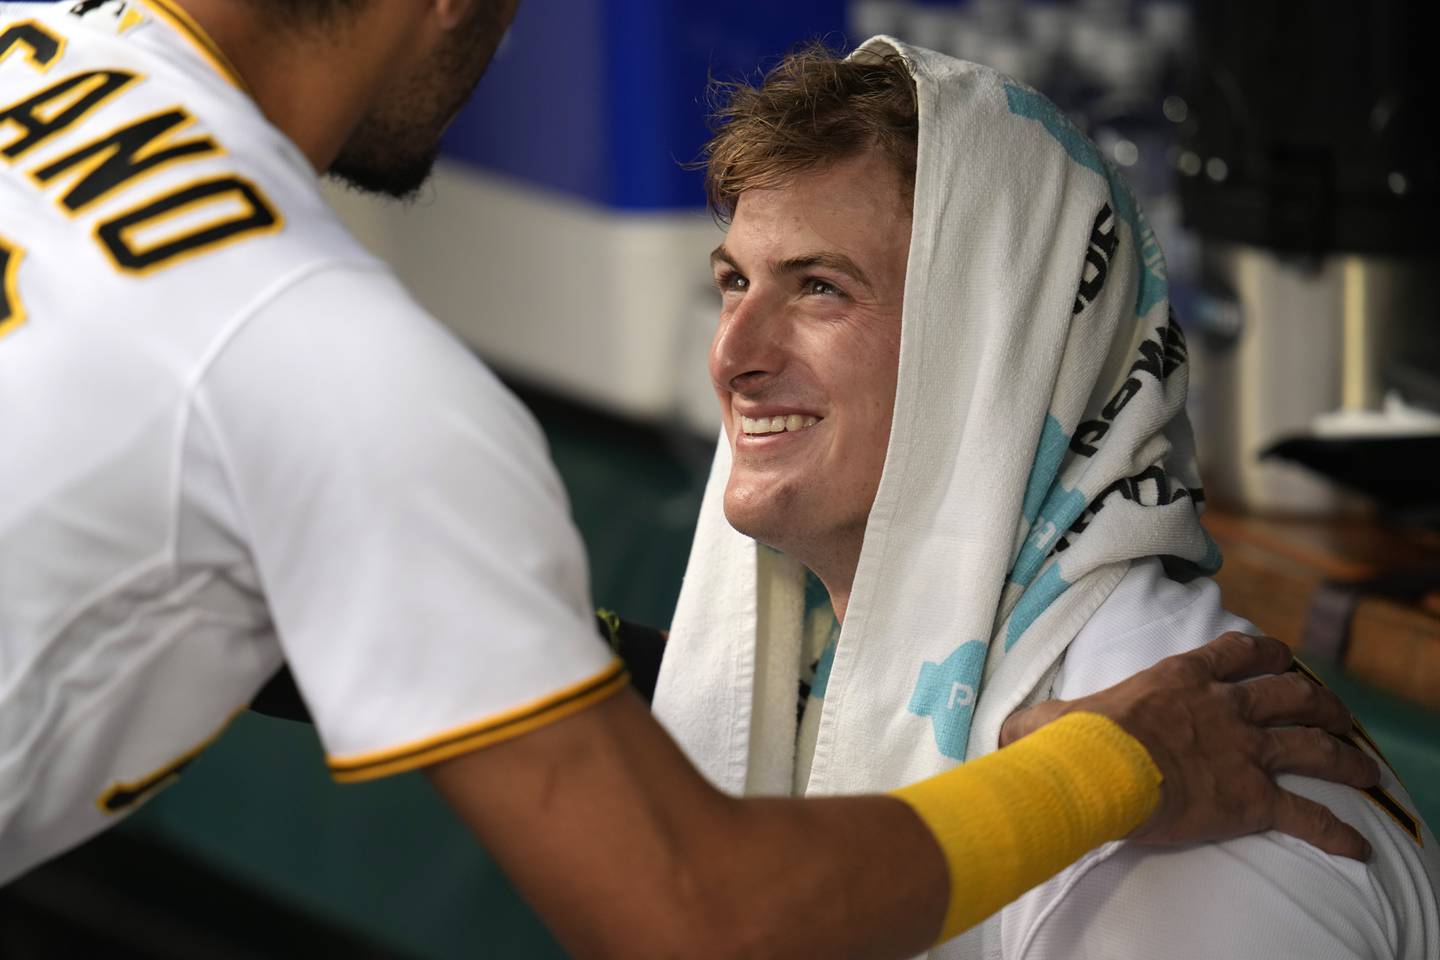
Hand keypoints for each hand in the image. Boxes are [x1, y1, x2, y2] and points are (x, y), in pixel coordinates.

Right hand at [1000, 632, 1380, 859]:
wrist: (1099, 771)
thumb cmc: (1072, 743)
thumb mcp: (1049, 718)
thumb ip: (1040, 719)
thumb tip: (1007, 730)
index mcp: (1180, 680)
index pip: (1234, 652)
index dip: (1263, 652)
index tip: (1280, 656)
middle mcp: (1223, 707)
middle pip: (1289, 693)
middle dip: (1319, 700)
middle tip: (1334, 711)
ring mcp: (1244, 750)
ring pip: (1312, 743)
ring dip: (1344, 754)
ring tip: (1364, 765)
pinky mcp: (1254, 798)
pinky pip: (1309, 814)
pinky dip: (1337, 831)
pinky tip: (1357, 846)